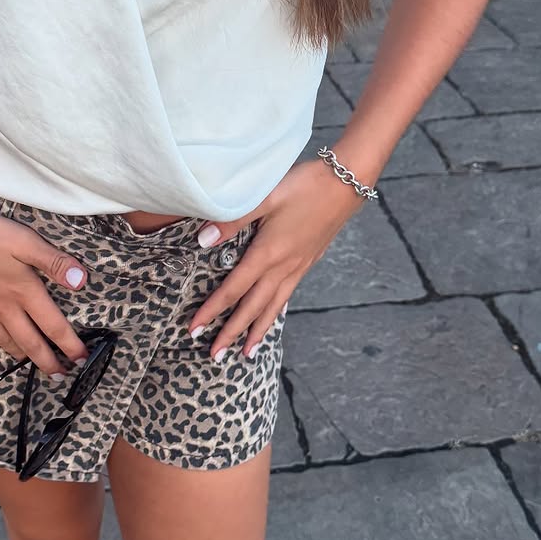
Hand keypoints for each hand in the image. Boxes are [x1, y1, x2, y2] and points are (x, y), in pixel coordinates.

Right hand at [0, 197, 90, 375]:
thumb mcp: (21, 240)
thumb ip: (53, 262)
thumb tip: (82, 282)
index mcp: (23, 291)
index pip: (53, 325)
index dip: (70, 344)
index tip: (82, 360)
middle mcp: (2, 308)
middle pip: (30, 342)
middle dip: (47, 361)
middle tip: (60, 376)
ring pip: (3, 341)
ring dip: (20, 355)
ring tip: (30, 364)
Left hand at [187, 160, 364, 358]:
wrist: (347, 183)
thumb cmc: (304, 186)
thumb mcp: (265, 196)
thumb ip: (232, 219)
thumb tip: (203, 240)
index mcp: (267, 254)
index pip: (232, 290)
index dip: (212, 311)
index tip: (194, 330)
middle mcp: (282, 267)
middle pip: (251, 308)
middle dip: (231, 333)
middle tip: (214, 356)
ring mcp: (297, 267)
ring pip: (272, 307)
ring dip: (256, 331)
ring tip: (246, 353)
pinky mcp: (307, 262)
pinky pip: (287, 296)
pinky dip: (275, 313)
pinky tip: (272, 317)